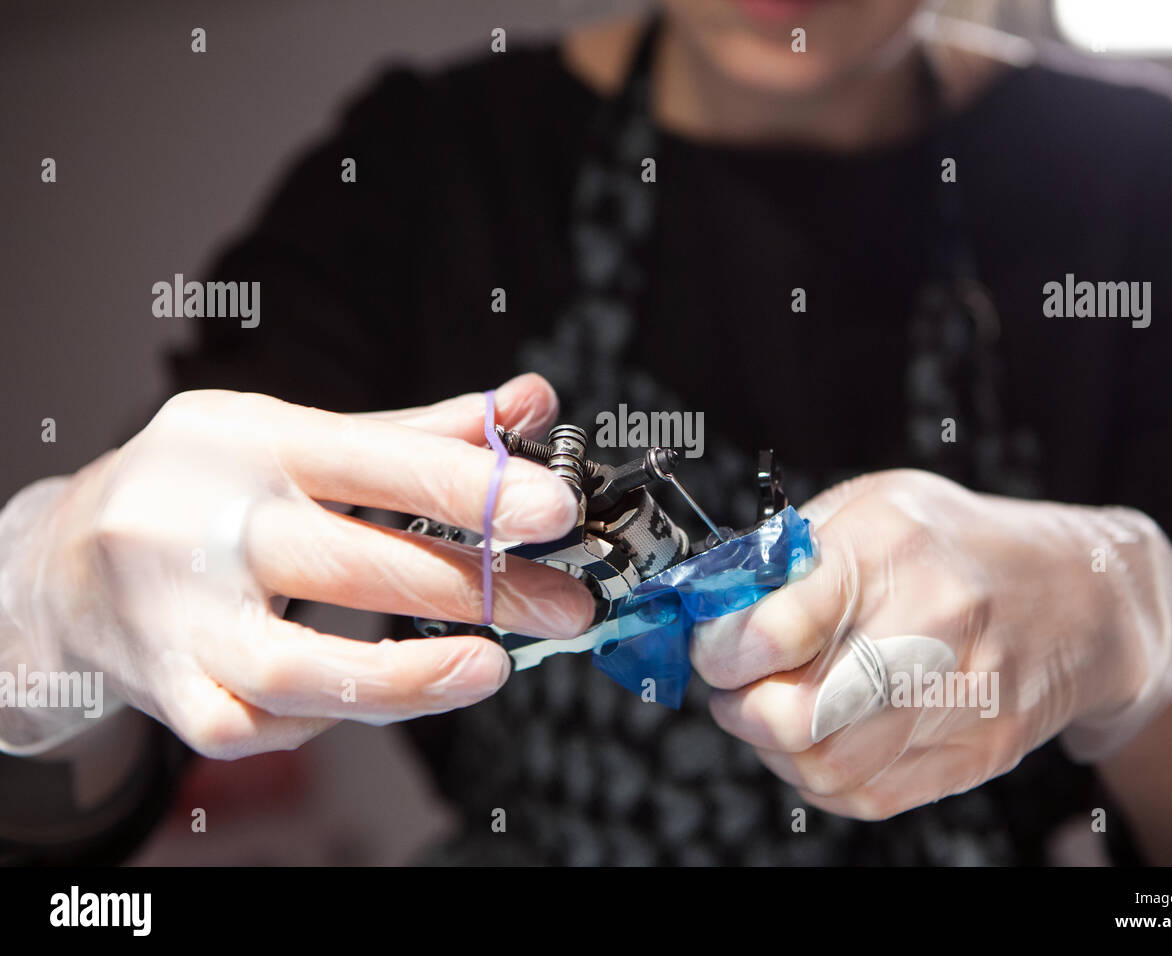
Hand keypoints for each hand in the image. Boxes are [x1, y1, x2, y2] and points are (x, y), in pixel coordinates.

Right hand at [0, 374, 592, 757]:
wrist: (66, 558)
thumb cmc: (205, 485)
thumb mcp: (296, 433)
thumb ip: (418, 433)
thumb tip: (529, 406)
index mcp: (255, 444)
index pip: (375, 460)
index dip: (470, 488)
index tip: (553, 510)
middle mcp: (210, 525)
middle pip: (353, 564)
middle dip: (478, 590)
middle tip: (565, 607)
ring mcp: (179, 615)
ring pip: (297, 666)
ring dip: (407, 676)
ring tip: (491, 668)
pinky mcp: (169, 688)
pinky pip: (255, 724)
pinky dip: (321, 717)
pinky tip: (372, 694)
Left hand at [691, 469, 1171, 818]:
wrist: (1084, 597)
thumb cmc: (961, 544)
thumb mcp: (872, 505)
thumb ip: (789, 553)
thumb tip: (717, 603)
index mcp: (890, 549)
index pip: (775, 630)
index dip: (721, 651)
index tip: (717, 646)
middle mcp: (931, 624)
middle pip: (797, 718)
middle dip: (741, 711)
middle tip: (736, 688)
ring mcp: (961, 698)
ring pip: (826, 768)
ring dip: (775, 749)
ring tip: (778, 710)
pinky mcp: (978, 753)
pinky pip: (867, 797)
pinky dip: (822, 778)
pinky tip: (824, 736)